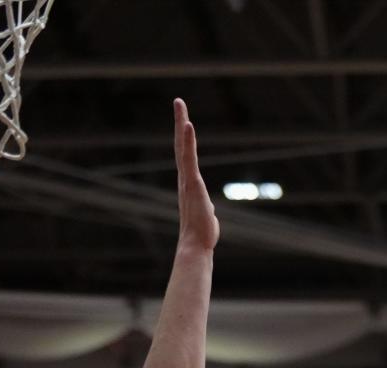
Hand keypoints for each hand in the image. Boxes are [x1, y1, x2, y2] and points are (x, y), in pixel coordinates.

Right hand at [174, 97, 218, 251]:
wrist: (196, 246)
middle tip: (178, 101)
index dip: (185, 137)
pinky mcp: (193, 183)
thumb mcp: (206, 216)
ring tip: (180, 105)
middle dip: (180, 122)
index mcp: (189, 184)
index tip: (184, 120)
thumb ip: (206, 208)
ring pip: (183, 148)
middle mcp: (185, 179)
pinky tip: (187, 125)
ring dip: (181, 124)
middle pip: (181, 145)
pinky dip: (187, 141)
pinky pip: (189, 158)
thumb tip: (208, 210)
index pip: (186, 156)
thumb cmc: (202, 235)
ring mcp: (187, 180)